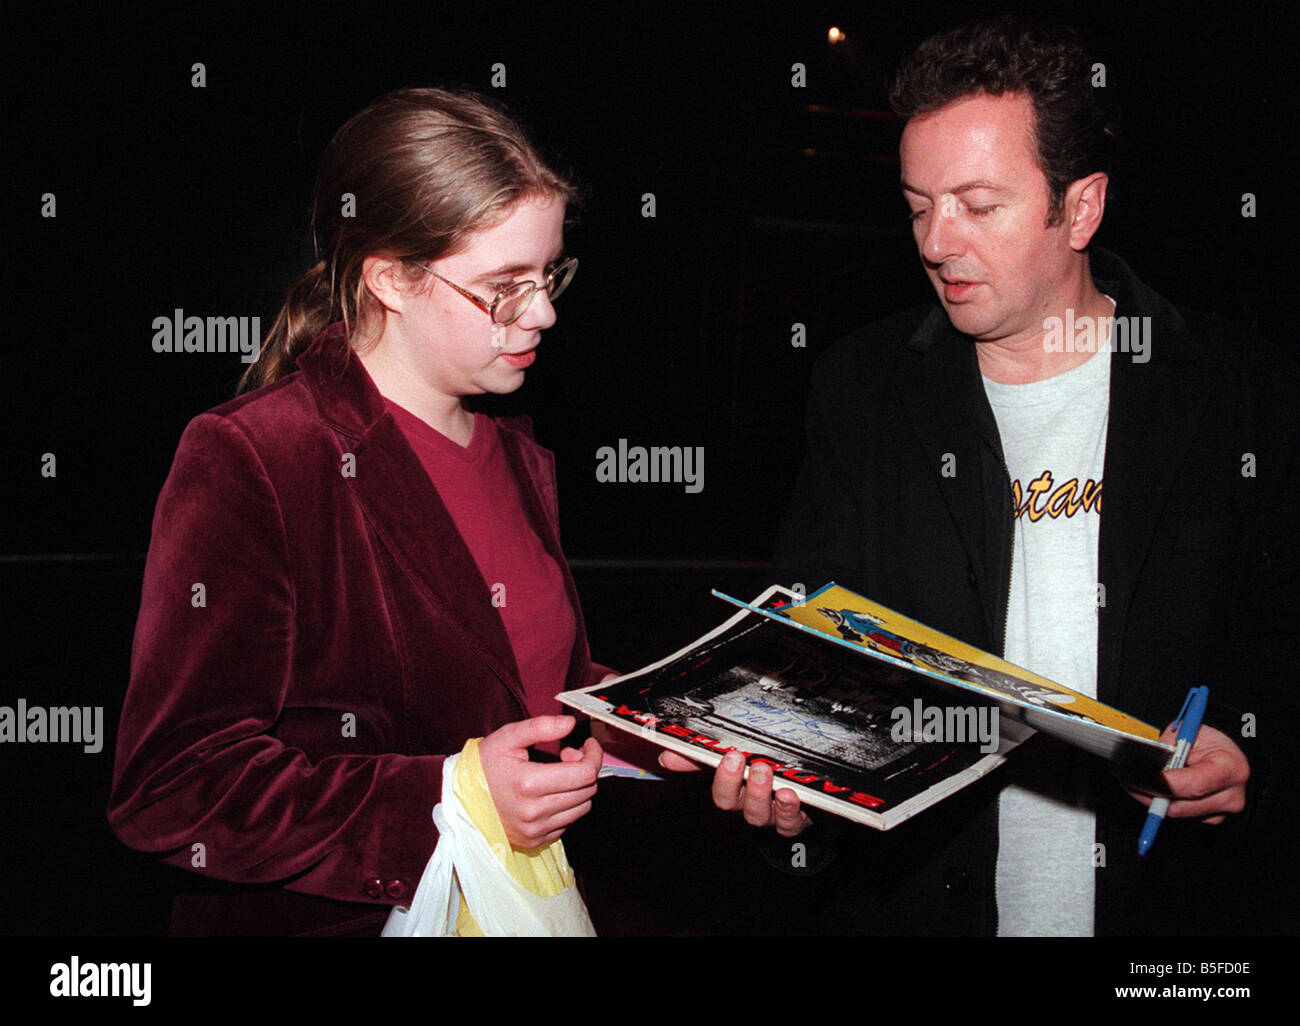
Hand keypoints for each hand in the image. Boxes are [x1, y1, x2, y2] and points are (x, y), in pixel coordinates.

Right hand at [478, 715, 601, 848]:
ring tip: (558, 775)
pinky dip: (567, 805)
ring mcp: (535, 830)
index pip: (584, 773)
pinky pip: (568, 822)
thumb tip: (570, 724)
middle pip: (587, 790)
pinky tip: (550, 793)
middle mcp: (534, 812)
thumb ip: (540, 727)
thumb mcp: (506, 738)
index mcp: (528, 783)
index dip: (593, 755)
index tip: (587, 744)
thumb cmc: (483, 766)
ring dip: (578, 788)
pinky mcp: (536, 841)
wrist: (460, 801)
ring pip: (582, 807)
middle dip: (585, 768)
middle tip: (567, 755)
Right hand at [659, 748, 810, 836]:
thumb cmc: (764, 771)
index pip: (714, 785)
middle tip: (739, 758)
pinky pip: (788, 823)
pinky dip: (787, 810)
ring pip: (757, 813)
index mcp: (732, 788)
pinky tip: (789, 795)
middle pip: (731, 802)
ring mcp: (770, 815)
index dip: (715, 773)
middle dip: (732, 781)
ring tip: (764, 771)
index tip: (723, 754)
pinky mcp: (793, 822)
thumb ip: (703, 756)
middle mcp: (747, 804)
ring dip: (758, 793)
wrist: (805, 793)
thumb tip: (666, 756)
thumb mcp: (737, 759)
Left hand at [1121, 723, 1248, 824]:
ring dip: (1145, 796)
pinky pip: (1177, 812)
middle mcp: (1230, 796)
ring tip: (1125, 776)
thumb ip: (1167, 748)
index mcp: (1230, 770)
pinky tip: (1142, 785)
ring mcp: (1221, 812)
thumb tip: (1138, 761)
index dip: (1158, 783)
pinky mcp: (1210, 818)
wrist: (1228, 752)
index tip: (1131, 774)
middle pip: (1178, 805)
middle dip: (1143, 790)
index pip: (1191, 786)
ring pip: (1174, 812)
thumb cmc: (1209, 738)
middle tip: (1120, 773)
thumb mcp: (1187, 731)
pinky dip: (1157, 800)